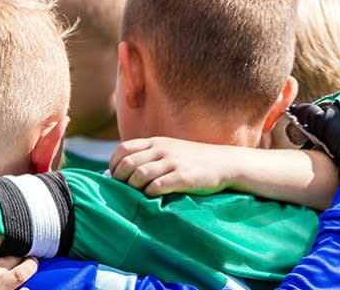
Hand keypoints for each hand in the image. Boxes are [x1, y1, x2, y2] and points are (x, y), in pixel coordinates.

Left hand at [109, 137, 241, 196]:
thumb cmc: (193, 160)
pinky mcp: (183, 177)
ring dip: (133, 188)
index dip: (114, 164)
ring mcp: (173, 163)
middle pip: (128, 163)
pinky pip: (157, 187)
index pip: (123, 149)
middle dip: (120, 179)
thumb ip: (149, 156)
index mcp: (156, 142)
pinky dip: (149, 194)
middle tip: (122, 190)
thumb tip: (121, 171)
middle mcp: (162, 150)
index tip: (114, 177)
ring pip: (140, 175)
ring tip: (136, 195)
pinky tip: (152, 197)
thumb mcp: (170, 149)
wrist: (225, 162)